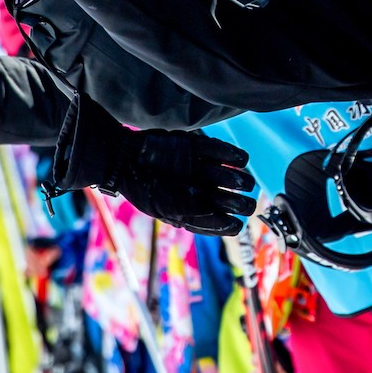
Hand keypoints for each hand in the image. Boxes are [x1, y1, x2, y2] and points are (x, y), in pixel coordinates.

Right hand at [108, 128, 255, 235]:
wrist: (125, 159)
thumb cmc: (146, 189)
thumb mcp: (171, 210)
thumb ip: (200, 216)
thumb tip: (232, 224)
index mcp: (192, 211)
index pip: (221, 222)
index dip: (231, 223)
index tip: (236, 223)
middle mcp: (198, 191)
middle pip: (229, 199)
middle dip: (240, 202)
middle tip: (246, 204)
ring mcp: (199, 169)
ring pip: (228, 177)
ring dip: (238, 179)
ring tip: (242, 181)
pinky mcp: (196, 148)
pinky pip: (221, 151)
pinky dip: (234, 155)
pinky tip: (241, 160)